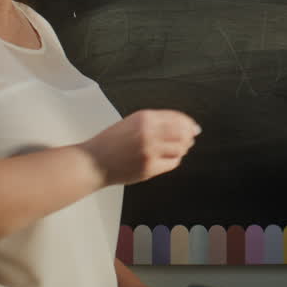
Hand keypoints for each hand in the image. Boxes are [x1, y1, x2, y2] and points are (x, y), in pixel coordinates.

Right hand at [79, 110, 199, 186]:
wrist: (93, 162)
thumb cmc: (111, 142)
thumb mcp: (133, 122)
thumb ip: (158, 121)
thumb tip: (188, 125)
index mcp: (144, 118)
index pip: (178, 118)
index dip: (188, 123)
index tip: (193, 127)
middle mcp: (149, 133)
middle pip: (183, 133)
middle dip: (188, 136)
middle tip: (188, 138)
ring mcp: (149, 151)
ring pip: (180, 148)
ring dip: (182, 148)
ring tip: (175, 148)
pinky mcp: (149, 168)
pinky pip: (172, 163)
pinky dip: (174, 159)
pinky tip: (166, 158)